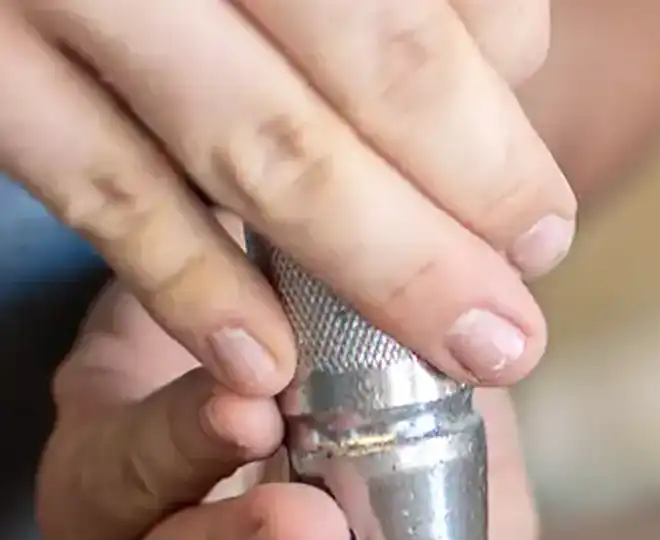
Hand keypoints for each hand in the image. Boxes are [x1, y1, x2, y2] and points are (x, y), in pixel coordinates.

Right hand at [1, 1, 574, 395]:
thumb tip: (509, 60)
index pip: (412, 3)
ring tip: (467, 348)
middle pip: (369, 68)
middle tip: (523, 318)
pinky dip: (193, 285)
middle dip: (469, 208)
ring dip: (378, 267)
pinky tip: (269, 367)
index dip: (491, 120)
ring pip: (254, 146)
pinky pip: (104, 192)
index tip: (539, 225)